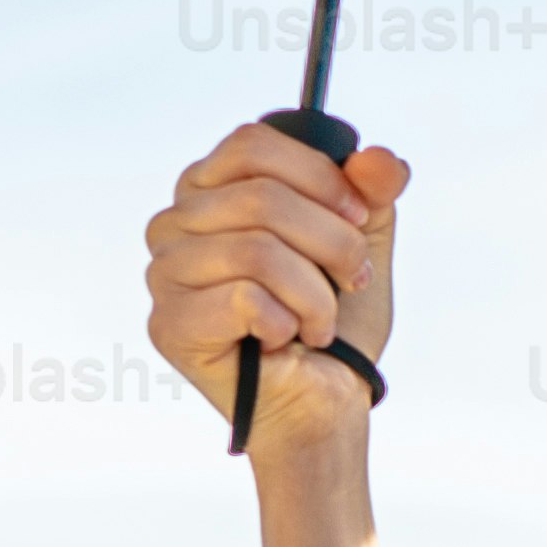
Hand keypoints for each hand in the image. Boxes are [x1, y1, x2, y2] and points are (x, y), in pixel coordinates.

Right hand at [144, 113, 408, 419]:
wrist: (324, 402)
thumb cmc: (334, 321)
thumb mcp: (363, 243)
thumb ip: (372, 193)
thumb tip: (381, 162)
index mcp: (211, 190)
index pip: (252, 144)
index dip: (318, 175)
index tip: (358, 218)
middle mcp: (175, 223)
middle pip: (261, 196)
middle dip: (331, 243)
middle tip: (351, 281)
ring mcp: (165, 273)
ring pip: (257, 250)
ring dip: (314, 295)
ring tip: (319, 323)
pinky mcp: (169, 324)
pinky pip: (243, 297)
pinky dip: (286, 322)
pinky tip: (283, 341)